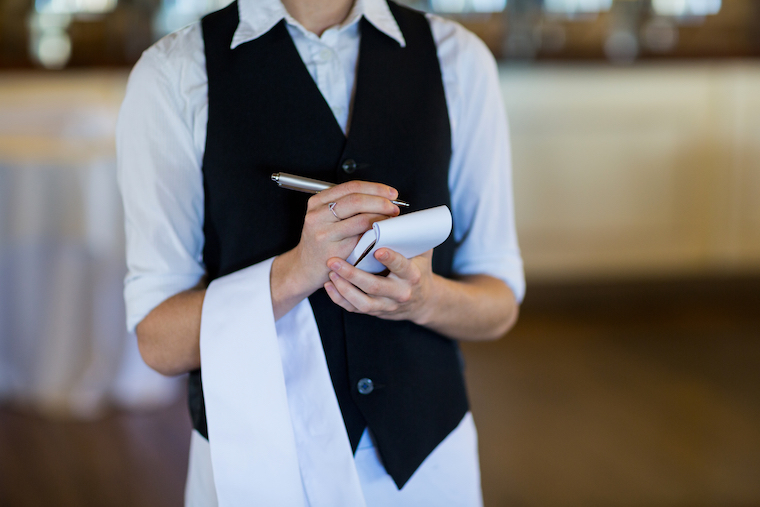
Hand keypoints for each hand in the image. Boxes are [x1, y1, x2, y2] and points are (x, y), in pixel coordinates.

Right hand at [271, 181, 399, 318]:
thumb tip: (381, 197)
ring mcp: (324, 234)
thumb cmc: (321, 242)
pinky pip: (361, 238)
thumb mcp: (325, 218)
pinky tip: (382, 232)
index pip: (351, 187)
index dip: (375, 188)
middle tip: (394, 206)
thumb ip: (346, 206)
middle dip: (381, 201)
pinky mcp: (334, 251)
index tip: (390, 192)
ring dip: (381, 217)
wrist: (306, 269)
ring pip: (361, 218)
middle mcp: (317, 216)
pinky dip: (376, 232)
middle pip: (356, 200)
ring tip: (391, 219)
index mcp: (316, 202)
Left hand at [323, 248, 435, 324]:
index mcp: (412, 276)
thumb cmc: (418, 269)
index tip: (377, 250)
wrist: (422, 301)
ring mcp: (386, 304)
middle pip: (375, 286)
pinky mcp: (375, 311)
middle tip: (334, 261)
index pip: (402, 267)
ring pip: (362, 302)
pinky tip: (329, 285)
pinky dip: (339, 298)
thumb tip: (396, 214)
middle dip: (352, 274)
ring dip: (344, 288)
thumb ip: (412, 237)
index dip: (390, 259)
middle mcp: (400, 292)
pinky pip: (354, 308)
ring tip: (330, 273)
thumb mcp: (422, 253)